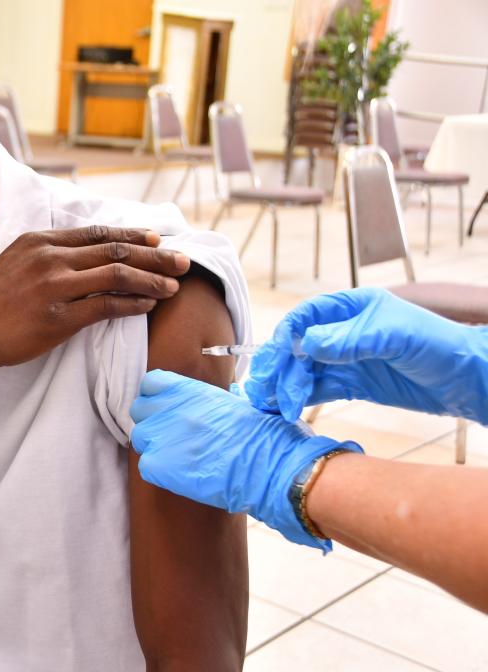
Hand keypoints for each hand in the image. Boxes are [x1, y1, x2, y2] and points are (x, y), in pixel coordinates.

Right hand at [0, 226, 189, 370]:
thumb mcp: (18, 262)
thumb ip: (51, 255)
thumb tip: (88, 257)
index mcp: (42, 240)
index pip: (99, 233)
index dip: (134, 234)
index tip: (159, 238)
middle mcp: (50, 257)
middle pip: (116, 250)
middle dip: (156, 254)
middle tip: (183, 260)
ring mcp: (54, 286)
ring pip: (117, 275)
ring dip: (152, 279)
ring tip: (173, 286)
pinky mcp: (58, 317)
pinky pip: (106, 306)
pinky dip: (133, 304)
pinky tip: (149, 305)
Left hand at [130, 370, 361, 550]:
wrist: (270, 466)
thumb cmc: (263, 435)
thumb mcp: (235, 403)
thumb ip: (208, 401)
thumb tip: (204, 404)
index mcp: (188, 390)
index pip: (150, 383)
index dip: (156, 397)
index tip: (166, 408)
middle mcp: (170, 409)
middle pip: (140, 410)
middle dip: (153, 421)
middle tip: (172, 435)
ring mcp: (161, 437)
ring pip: (140, 438)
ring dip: (155, 446)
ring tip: (178, 457)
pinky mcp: (159, 465)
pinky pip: (145, 466)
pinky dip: (159, 471)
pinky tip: (180, 474)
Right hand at [244, 288, 487, 423]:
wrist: (468, 381)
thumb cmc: (439, 346)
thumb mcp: (394, 337)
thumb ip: (350, 339)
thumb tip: (307, 344)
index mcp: (353, 308)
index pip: (306, 316)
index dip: (286, 336)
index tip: (275, 359)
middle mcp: (345, 331)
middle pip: (299, 345)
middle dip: (279, 366)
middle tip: (263, 388)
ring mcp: (348, 359)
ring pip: (305, 369)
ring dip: (285, 385)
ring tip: (268, 404)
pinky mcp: (354, 384)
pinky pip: (318, 389)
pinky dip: (299, 397)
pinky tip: (284, 407)